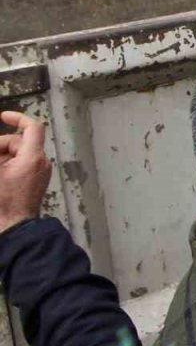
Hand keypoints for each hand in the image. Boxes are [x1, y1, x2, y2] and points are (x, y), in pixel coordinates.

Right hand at [0, 111, 51, 233]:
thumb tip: (2, 148)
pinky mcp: (34, 181)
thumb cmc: (3, 203)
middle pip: (18, 141)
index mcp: (32, 158)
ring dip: (1, 156)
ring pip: (16, 154)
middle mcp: (40, 163)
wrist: (13, 228)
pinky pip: (19, 165)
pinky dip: (6, 165)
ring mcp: (38, 172)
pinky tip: (0, 175)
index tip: (3, 117)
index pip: (33, 127)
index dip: (18, 118)